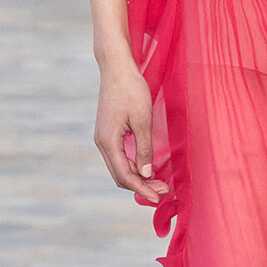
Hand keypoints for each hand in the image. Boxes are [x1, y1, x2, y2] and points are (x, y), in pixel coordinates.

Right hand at [95, 60, 168, 205]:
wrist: (117, 68)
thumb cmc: (131, 90)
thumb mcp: (143, 120)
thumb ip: (144, 148)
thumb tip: (145, 173)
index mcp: (108, 141)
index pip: (125, 175)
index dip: (142, 189)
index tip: (158, 198)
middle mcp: (102, 143)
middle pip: (120, 175)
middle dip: (141, 186)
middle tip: (164, 190)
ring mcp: (104, 138)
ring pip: (120, 167)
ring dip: (138, 177)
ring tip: (159, 182)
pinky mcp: (109, 132)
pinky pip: (120, 157)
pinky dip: (133, 165)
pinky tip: (148, 167)